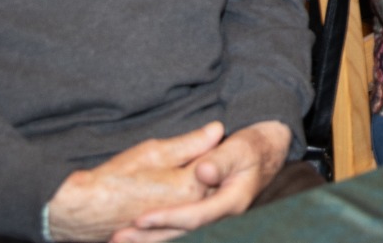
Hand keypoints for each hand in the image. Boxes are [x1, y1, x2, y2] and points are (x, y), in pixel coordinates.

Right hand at [46, 123, 223, 241]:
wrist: (84, 210)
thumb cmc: (116, 177)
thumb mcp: (154, 152)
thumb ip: (190, 143)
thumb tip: (218, 129)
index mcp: (190, 187)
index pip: (215, 161)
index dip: (214, 145)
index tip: (213, 133)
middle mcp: (188, 208)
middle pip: (210, 182)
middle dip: (209, 165)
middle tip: (203, 146)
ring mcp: (176, 221)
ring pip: (198, 197)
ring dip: (198, 182)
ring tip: (179, 166)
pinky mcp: (163, 228)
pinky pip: (181, 211)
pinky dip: (184, 200)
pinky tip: (174, 186)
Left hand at [114, 121, 291, 242]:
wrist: (264, 154)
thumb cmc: (250, 148)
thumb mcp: (240, 148)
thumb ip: (221, 160)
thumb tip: (204, 172)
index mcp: (231, 202)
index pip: (196, 216)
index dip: (168, 219)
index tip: (141, 219)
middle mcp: (220, 216)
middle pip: (182, 232)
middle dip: (150, 237)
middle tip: (118, 238)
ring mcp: (211, 217)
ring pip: (177, 233)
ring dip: (149, 238)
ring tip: (119, 239)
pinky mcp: (202, 215)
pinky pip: (177, 227)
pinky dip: (156, 231)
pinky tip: (136, 233)